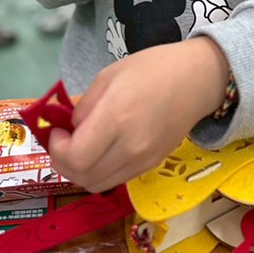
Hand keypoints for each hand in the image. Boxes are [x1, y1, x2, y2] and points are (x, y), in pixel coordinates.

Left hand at [48, 38, 228, 191]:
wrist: (197, 80)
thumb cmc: (152, 68)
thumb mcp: (109, 76)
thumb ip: (84, 106)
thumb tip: (71, 129)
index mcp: (116, 117)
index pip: (75, 157)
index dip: (56, 149)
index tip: (57, 130)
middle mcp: (129, 146)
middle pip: (82, 177)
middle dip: (62, 162)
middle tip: (63, 141)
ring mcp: (143, 160)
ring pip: (97, 185)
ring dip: (80, 171)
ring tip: (80, 147)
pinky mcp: (151, 166)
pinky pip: (116, 179)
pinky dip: (100, 171)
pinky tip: (102, 150)